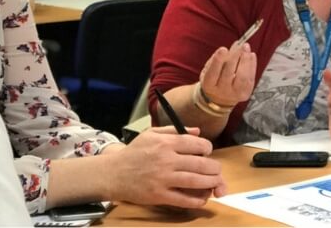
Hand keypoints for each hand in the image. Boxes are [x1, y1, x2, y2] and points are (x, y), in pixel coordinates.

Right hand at [104, 126, 226, 207]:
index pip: (196, 143)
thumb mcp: (151, 134)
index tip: (207, 151)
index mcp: (166, 143)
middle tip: (216, 170)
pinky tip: (203, 198)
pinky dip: (197, 200)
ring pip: (196, 181)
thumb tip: (197, 131)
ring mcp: (163, 179)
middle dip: (214, 168)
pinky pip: (184, 199)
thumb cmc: (134, 152)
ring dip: (211, 183)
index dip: (207, 148)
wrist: (113, 173)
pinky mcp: (159, 195)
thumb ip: (175, 130)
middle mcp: (166, 160)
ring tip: (215, 183)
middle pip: (201, 163)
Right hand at [199, 42, 256, 107]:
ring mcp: (235, 94)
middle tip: (241, 46)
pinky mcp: (245, 94)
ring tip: (246, 48)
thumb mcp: (209, 69)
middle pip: (229, 74)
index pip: (213, 72)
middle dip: (235, 58)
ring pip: (242, 77)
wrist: (220, 98)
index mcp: (209, 85)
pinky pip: (250, 79)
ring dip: (246, 61)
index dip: (218, 60)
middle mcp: (222, 91)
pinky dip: (252, 65)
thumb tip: (233, 46)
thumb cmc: (214, 79)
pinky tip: (251, 55)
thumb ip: (218, 58)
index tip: (223, 49)